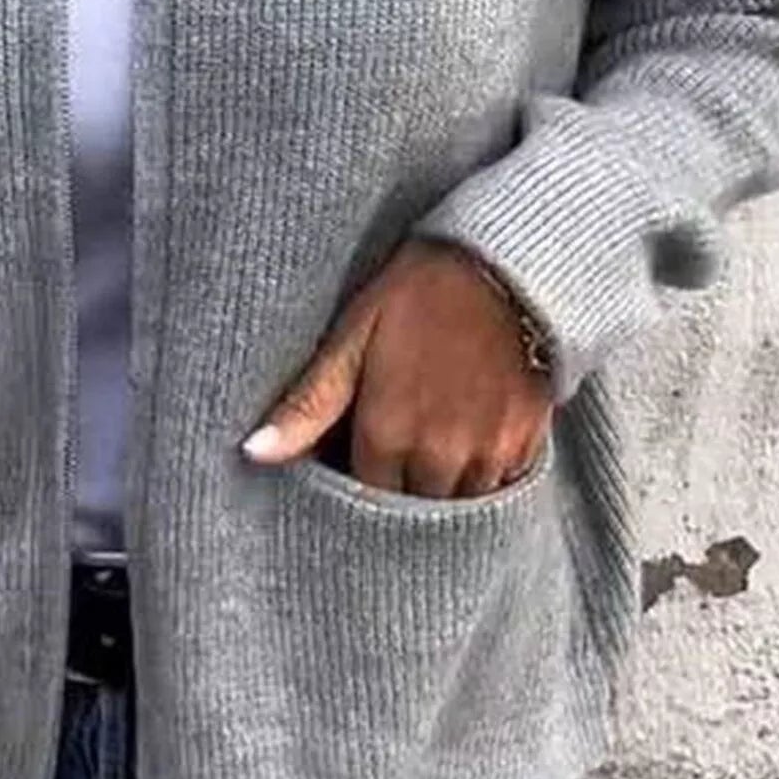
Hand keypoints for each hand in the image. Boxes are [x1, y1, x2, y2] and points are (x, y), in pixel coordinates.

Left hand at [243, 239, 553, 497]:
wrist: (510, 267)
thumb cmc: (422, 292)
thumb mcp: (354, 336)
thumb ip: (309, 403)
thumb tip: (252, 452)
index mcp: (387, 435)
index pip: (363, 498)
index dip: (358, 478)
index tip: (359, 454)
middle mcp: (437, 458)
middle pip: (410, 511)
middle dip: (400, 489)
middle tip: (398, 449)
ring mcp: (487, 456)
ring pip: (456, 507)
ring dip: (441, 489)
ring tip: (435, 446)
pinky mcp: (526, 447)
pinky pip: (500, 490)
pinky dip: (483, 478)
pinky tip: (473, 440)